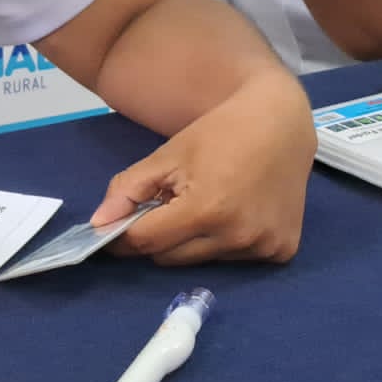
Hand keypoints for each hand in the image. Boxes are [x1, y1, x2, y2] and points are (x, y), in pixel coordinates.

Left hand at [91, 73, 314, 264]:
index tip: (115, 227)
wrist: (282, 122)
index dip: (124, 235)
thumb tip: (99, 223)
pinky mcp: (283, 251)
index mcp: (206, 210)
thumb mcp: (168, 155)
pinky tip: (236, 211)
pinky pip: (234, 259)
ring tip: (208, 202)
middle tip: (169, 204)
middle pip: (171, 256)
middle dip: (159, 236)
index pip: (147, 241)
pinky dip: (224, 242)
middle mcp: (237, 236)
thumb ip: (129, 189)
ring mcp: (264, 247)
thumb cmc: (221, 132)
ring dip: (192, 240)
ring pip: (201, 260)